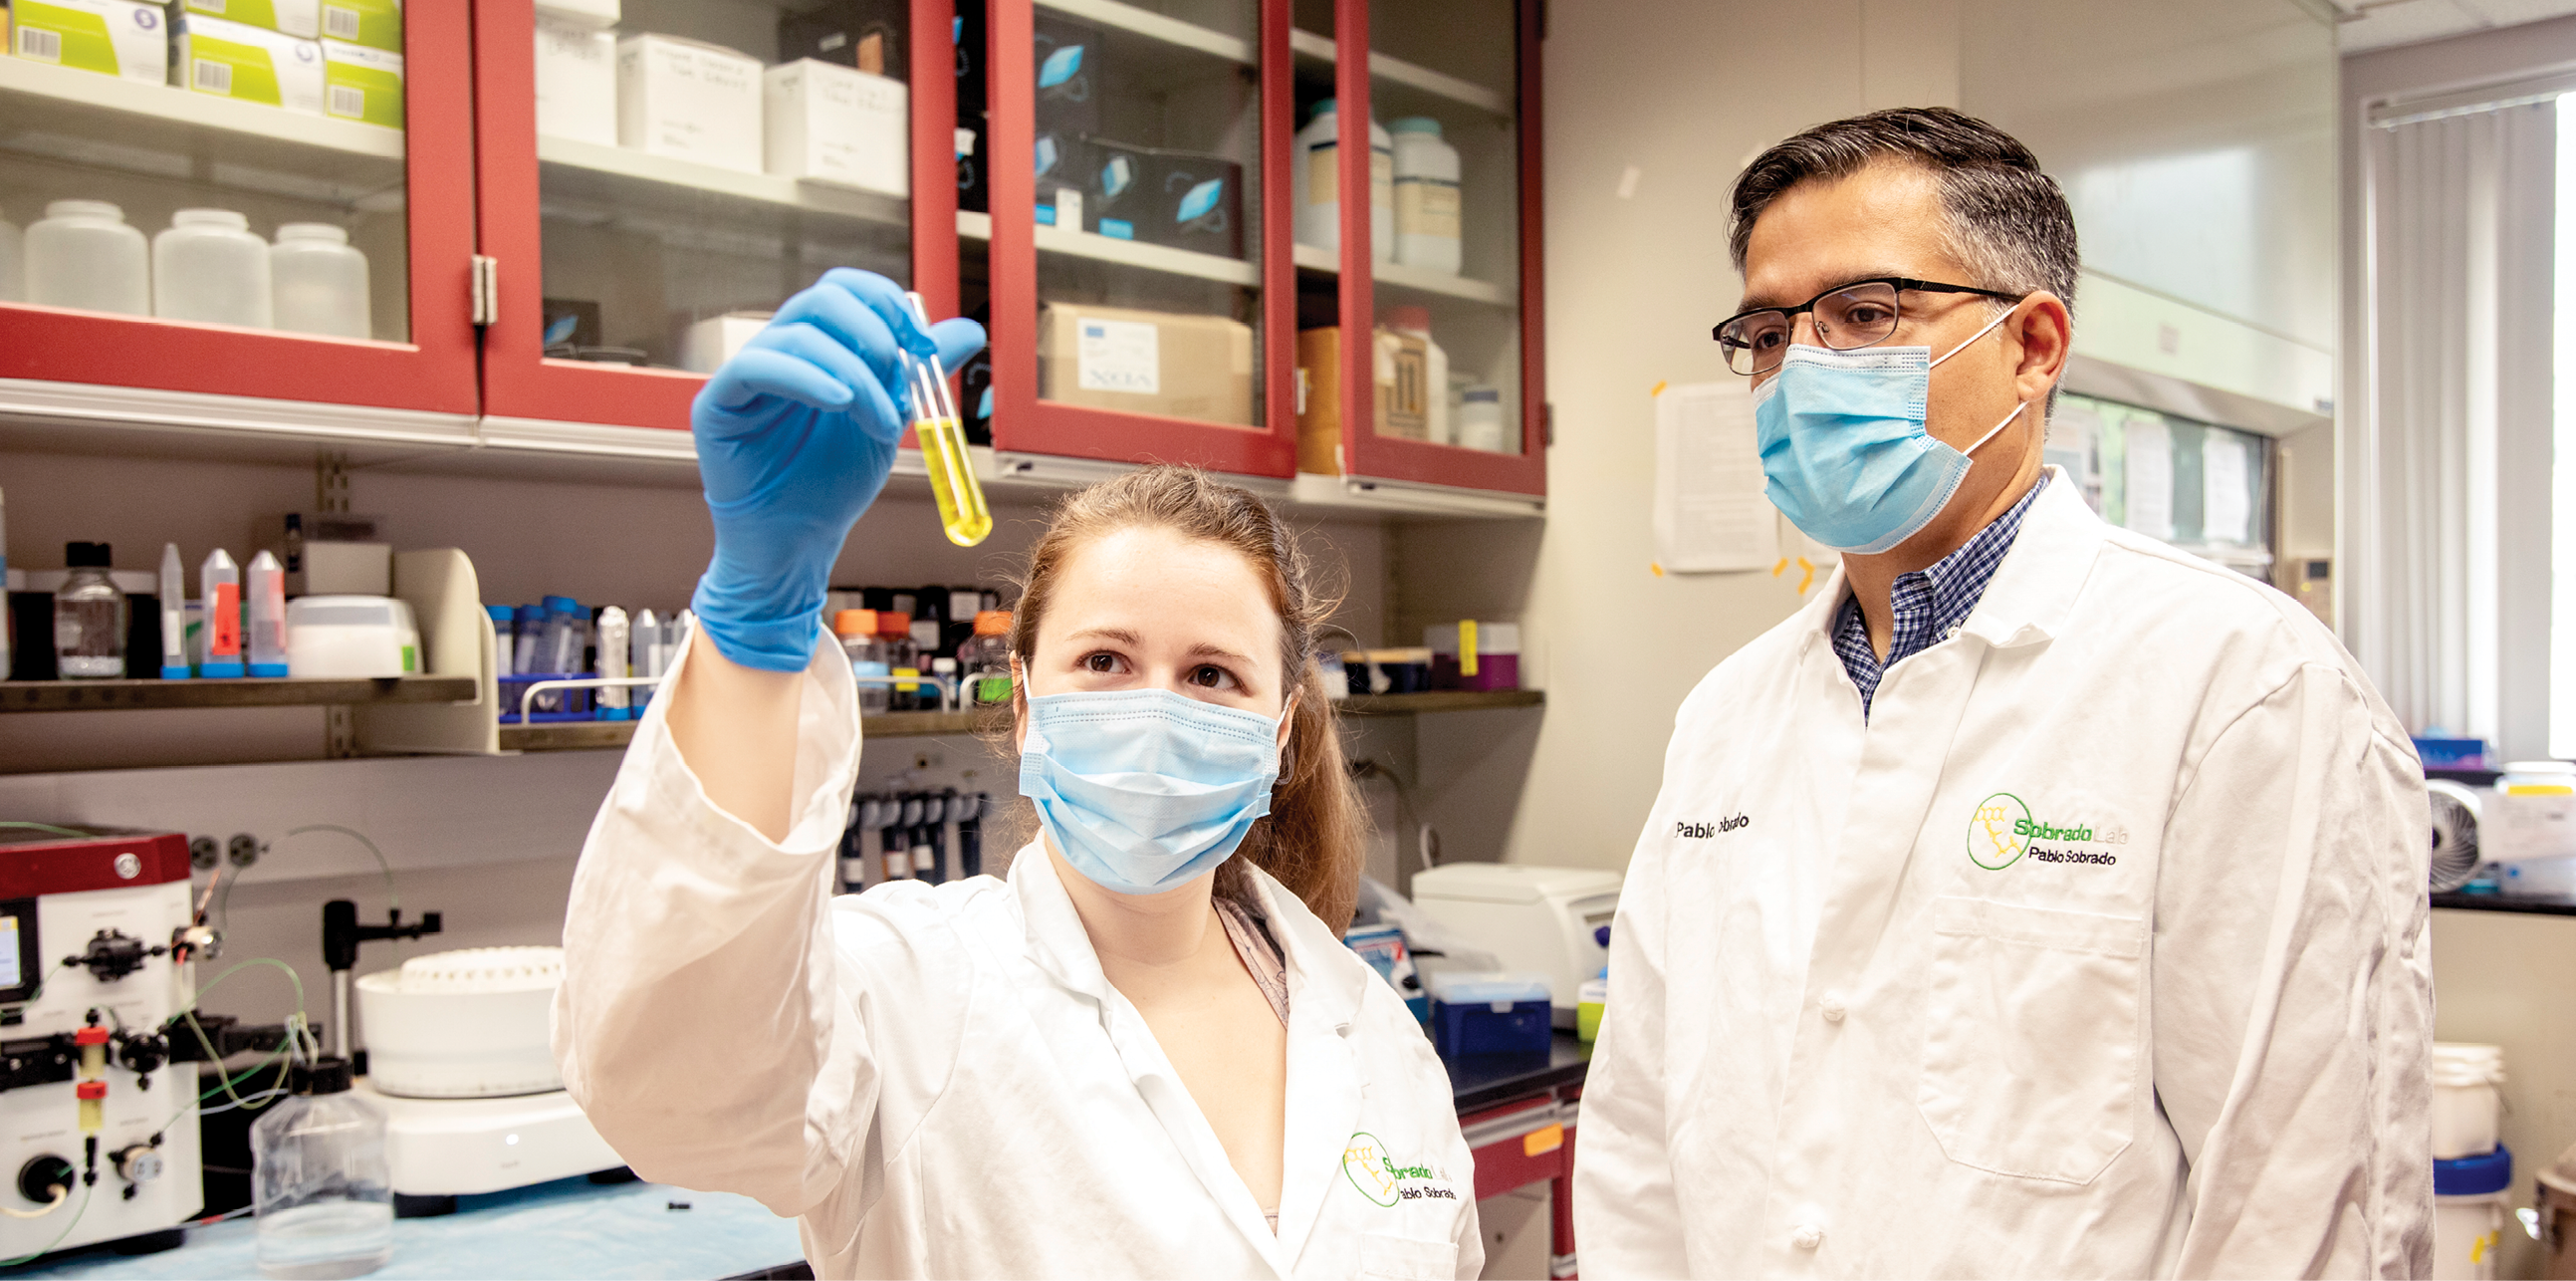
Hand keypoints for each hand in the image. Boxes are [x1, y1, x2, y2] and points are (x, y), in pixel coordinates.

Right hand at [688, 268, 987, 671]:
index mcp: (816, 347)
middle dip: (875, 333)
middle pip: (822, 299)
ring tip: (883, 424)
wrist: (798, 542)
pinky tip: (840, 402)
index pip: (844, 290)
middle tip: (903, 380)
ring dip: (856, 375)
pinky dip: (807, 377)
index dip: (886, 304)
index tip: (922, 342)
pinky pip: (757, 365)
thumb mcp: (889, 419)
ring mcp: (745, 373)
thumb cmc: (833, 484)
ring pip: (799, 334)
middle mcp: (779, 350)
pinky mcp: (716, 403)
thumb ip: (918, 374)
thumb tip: (969, 331)